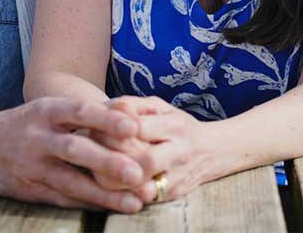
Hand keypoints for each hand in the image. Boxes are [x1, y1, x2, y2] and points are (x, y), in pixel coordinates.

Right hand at [0, 97, 146, 212]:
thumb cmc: (25, 124)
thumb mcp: (46, 109)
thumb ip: (81, 114)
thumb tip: (128, 115)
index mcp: (45, 110)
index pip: (78, 111)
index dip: (106, 118)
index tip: (133, 126)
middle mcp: (38, 136)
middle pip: (75, 148)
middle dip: (108, 161)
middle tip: (138, 170)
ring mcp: (33, 166)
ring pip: (71, 180)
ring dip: (104, 193)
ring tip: (134, 201)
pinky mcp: (30, 190)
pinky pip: (63, 199)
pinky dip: (89, 204)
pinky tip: (112, 208)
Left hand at [96, 96, 218, 202]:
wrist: (215, 151)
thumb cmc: (177, 124)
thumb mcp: (159, 106)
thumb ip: (131, 104)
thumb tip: (102, 107)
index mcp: (174, 125)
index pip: (138, 127)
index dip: (111, 128)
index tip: (90, 126)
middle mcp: (179, 152)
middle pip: (142, 160)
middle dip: (111, 156)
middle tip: (87, 151)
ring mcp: (178, 178)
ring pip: (143, 186)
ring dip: (115, 180)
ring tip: (94, 169)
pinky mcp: (174, 196)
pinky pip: (145, 199)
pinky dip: (125, 194)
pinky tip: (108, 184)